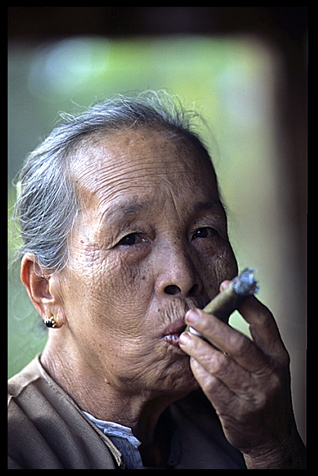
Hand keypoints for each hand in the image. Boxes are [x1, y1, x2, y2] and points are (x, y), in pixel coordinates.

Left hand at [179, 285, 305, 468]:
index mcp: (277, 356)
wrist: (273, 436)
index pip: (264, 322)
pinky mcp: (236, 411)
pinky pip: (212, 386)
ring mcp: (253, 394)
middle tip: (192, 315)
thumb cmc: (265, 392)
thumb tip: (219, 311)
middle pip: (238, 343)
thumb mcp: (268, 365)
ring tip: (186, 337)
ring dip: (199, 348)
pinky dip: (199, 371)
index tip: (226, 286)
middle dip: (212, 326)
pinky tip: (192, 361)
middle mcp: (268, 374)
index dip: (245, 301)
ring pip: (221, 365)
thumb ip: (250, 341)